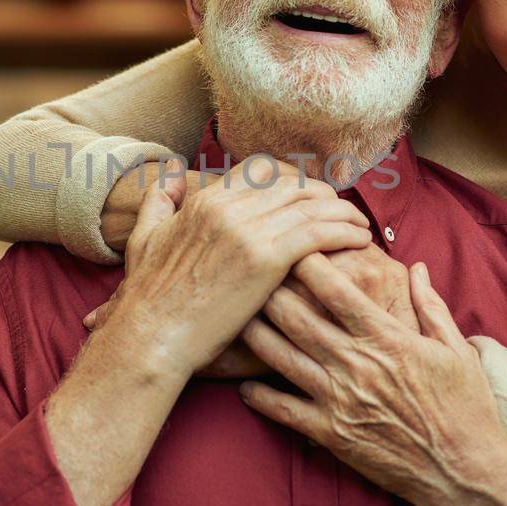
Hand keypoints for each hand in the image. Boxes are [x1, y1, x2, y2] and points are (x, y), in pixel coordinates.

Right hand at [95, 157, 371, 382]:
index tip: (311, 197)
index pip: (263, 170)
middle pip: (295, 184)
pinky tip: (360, 242)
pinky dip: (345, 233)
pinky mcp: (266, 260)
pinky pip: (319, 233)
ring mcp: (248, 231)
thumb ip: (159, 200)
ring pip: (313, 205)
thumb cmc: (148, 297)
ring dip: (344, 213)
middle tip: (344, 212)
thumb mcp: (145, 237)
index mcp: (206, 199)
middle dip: (325, 195)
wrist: (152, 335)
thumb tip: (173, 173)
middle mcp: (229, 207)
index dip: (295, 179)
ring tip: (360, 227)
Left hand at [238, 257, 506, 503]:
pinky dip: (260, 396)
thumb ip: (430, 306)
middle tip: (250, 273)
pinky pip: (284, 411)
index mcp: (387, 339)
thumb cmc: (466, 408)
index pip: (338, 292)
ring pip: (283, 358)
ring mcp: (340, 400)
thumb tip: (417, 268)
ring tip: (236, 317)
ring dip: (255, 335)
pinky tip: (244, 384)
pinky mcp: (331, 434)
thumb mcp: (457, 350)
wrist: (462, 473)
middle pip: (299, 319)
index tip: (293, 246)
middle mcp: (357, 365)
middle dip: (271, 292)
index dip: (310, 265)